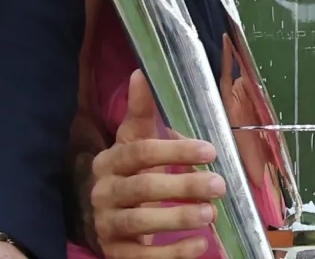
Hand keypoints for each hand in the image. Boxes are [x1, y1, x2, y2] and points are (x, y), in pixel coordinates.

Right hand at [88, 72, 224, 258]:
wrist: (94, 214)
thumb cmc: (127, 172)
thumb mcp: (132, 141)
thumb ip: (141, 112)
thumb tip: (141, 73)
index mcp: (111, 162)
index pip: (140, 153)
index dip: (174, 150)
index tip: (210, 151)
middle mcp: (104, 193)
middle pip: (142, 189)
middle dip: (183, 187)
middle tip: (220, 185)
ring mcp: (107, 225)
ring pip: (139, 223)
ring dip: (177, 220)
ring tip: (210, 214)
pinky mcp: (115, 252)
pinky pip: (141, 257)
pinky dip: (172, 254)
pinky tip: (200, 246)